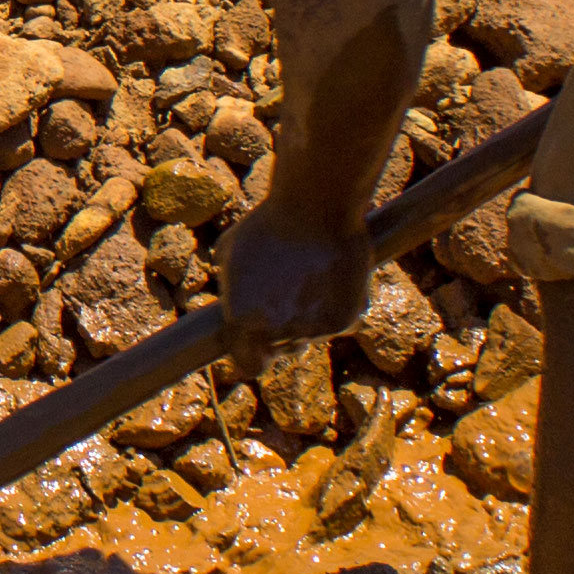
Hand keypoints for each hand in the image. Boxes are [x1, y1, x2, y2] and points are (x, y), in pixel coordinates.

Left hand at [211, 209, 377, 360]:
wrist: (315, 206)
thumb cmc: (268, 224)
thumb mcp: (229, 251)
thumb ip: (229, 287)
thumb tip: (230, 300)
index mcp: (244, 323)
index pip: (248, 367)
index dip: (251, 354)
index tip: (256, 343)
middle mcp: (278, 334)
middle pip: (282, 350)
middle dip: (282, 330)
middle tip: (287, 295)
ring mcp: (314, 330)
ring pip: (310, 336)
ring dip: (307, 316)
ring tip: (308, 277)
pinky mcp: (344, 320)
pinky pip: (338, 323)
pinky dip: (335, 308)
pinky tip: (330, 278)